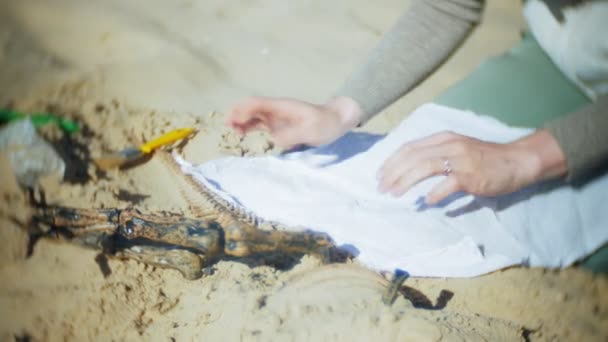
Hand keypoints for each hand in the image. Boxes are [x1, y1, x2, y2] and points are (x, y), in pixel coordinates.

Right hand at [226, 96, 363, 148]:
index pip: (257, 103)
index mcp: (282, 106)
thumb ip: (292, 135)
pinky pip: (259, 123)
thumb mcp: (311, 130)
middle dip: (237, 114)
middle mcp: (275, 109)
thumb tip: (274, 139)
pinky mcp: (278, 125)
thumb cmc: (325, 124)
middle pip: (250, 107)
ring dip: (240, 121)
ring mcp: (276, 117)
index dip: (243, 110)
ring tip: (232, 131)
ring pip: (252, 115)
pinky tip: (241, 133)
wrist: (337, 121)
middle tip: (228, 127)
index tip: (234, 121)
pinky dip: (248, 126)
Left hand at [377, 130, 567, 204]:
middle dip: (393, 173)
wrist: (517, 160)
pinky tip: (425, 202)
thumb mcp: (457, 149)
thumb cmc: (485, 158)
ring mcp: (460, 159)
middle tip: (381, 188)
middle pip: (412, 156)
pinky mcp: (471, 175)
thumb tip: (409, 170)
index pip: (409, 147)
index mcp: (443, 138)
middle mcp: (449, 145)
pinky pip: (448, 184)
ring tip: (394, 193)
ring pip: (424, 167)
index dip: (391, 161)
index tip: (380, 175)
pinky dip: (434, 193)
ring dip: (405, 181)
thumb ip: (435, 155)